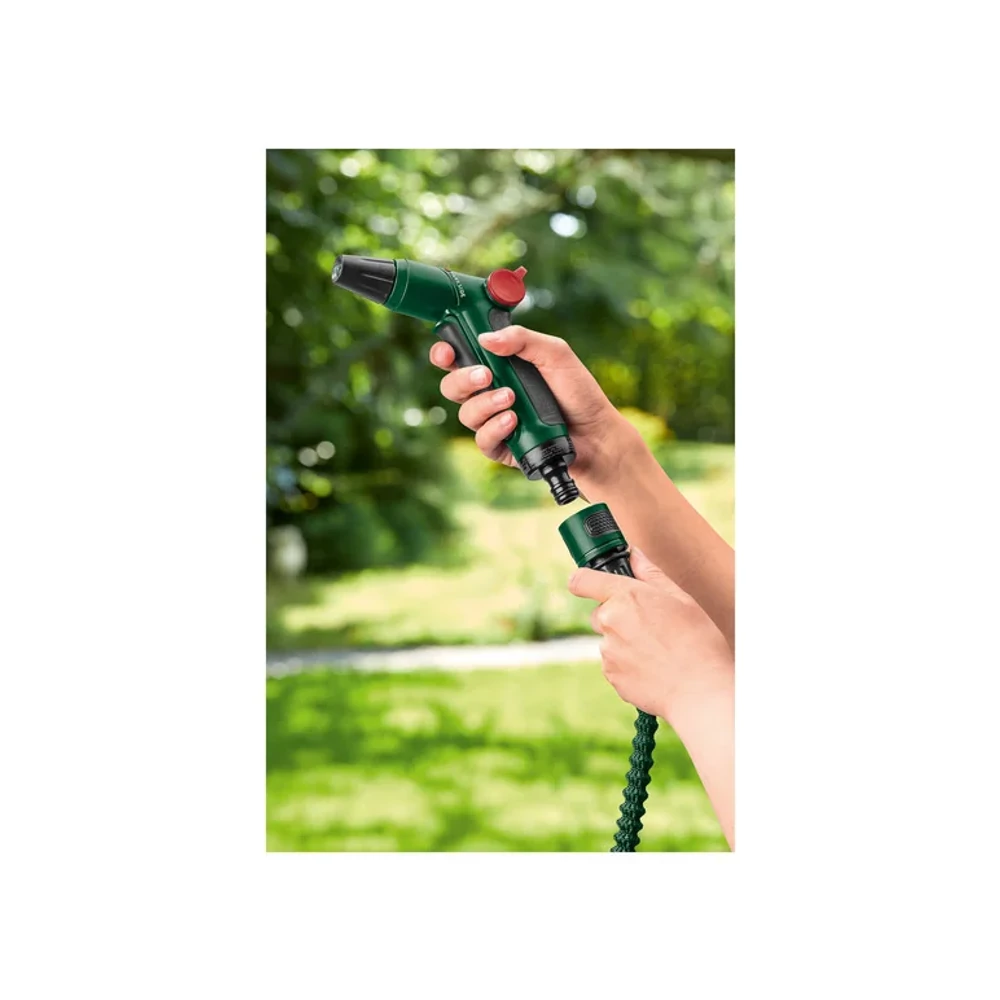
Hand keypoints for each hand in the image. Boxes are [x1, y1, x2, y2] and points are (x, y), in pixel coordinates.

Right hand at [428, 324, 635, 480]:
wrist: (596, 435)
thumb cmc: (578, 393)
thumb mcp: (556, 355)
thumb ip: (524, 340)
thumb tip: (486, 338)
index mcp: (500, 365)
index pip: (461, 357)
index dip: (445, 353)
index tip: (446, 352)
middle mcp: (492, 392)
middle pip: (452, 386)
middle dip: (462, 379)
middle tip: (486, 375)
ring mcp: (494, 421)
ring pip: (466, 413)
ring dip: (485, 404)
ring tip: (512, 400)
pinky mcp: (501, 447)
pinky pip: (482, 440)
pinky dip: (494, 429)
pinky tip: (513, 422)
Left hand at [568, 547, 733, 722]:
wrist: (701, 690)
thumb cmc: (698, 642)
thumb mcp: (681, 599)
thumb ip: (651, 574)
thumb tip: (634, 555)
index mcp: (626, 596)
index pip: (582, 580)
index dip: (585, 581)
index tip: (590, 584)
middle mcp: (610, 622)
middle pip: (601, 613)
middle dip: (618, 617)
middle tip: (651, 626)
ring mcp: (608, 651)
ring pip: (609, 640)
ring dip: (624, 642)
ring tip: (658, 651)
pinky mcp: (611, 676)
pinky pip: (614, 663)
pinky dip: (628, 664)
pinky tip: (653, 668)